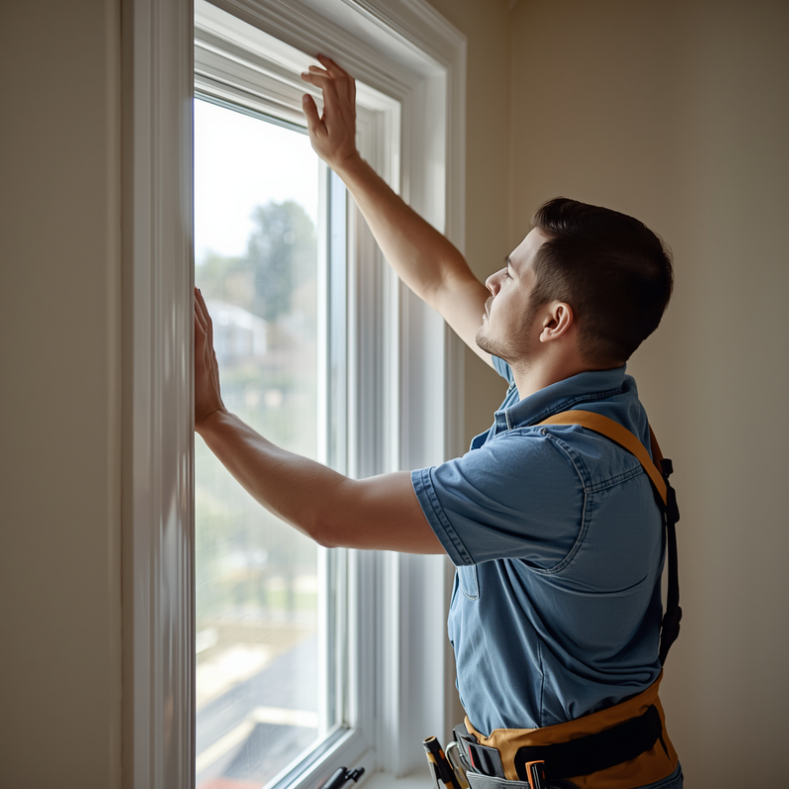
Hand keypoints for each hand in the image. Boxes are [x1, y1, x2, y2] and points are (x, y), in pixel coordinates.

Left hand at [194, 287, 226, 428]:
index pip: (203, 331)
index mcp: (205, 359)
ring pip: (203, 326)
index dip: (199, 314)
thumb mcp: (192, 386)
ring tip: (193, 290)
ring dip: (197, 308)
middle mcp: (207, 355)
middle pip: (205, 323)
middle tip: (193, 286)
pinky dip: (196, 322)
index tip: (194, 299)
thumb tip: (170, 369)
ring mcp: (206, 358)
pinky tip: (192, 310)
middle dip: (198, 304)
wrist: (213, 417)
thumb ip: (185, 374)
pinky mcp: (201, 363)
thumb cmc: (198, 407)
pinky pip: (199, 337)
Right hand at [300, 54, 359, 170]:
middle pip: (339, 77)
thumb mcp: (315, 133)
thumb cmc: (330, 149)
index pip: (327, 84)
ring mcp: (350, 107)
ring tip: (325, 62)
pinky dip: (343, 77)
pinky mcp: (351, 110)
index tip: (304, 76)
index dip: (315, 76)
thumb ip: (310, 113)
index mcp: (335, 111)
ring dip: (336, 69)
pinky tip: (336, 76)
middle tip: (314, 62)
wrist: (345, 158)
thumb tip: (306, 97)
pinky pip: (351, 88)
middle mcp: (345, 107)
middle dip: (326, 66)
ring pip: (347, 80)